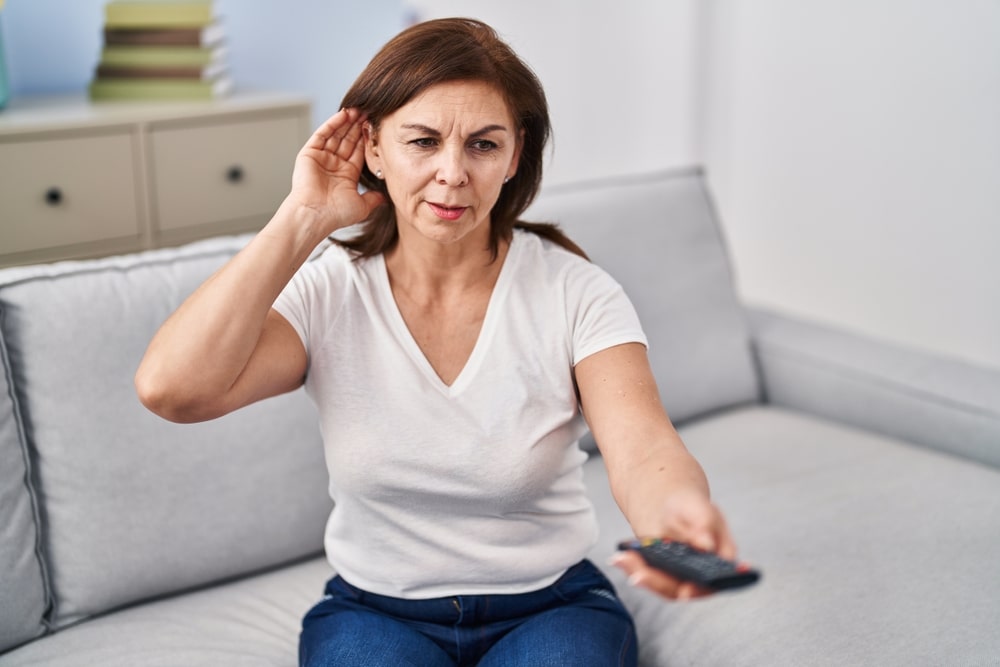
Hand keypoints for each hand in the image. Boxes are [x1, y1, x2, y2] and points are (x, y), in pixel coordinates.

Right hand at [287, 108, 384, 234]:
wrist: (315, 216)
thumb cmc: (336, 214)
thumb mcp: (362, 206)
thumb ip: (374, 199)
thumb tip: (386, 198)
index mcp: (346, 174)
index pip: (358, 150)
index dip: (366, 138)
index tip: (376, 126)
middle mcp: (334, 164)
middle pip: (348, 139)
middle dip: (358, 126)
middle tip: (368, 111)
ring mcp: (321, 158)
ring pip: (336, 134)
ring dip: (347, 122)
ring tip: (358, 109)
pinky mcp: (309, 153)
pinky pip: (322, 134)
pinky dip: (332, 124)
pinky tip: (343, 115)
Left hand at [610, 489, 736, 600]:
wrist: (671, 506)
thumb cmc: (691, 508)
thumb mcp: (700, 508)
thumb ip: (704, 524)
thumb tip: (706, 545)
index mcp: (721, 560)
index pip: (714, 581)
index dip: (701, 589)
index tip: (684, 592)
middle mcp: (701, 575)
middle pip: (683, 588)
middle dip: (659, 582)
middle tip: (639, 575)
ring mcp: (679, 578)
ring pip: (662, 585)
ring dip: (641, 574)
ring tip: (623, 559)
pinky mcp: (660, 575)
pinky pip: (648, 576)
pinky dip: (633, 567)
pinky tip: (620, 557)